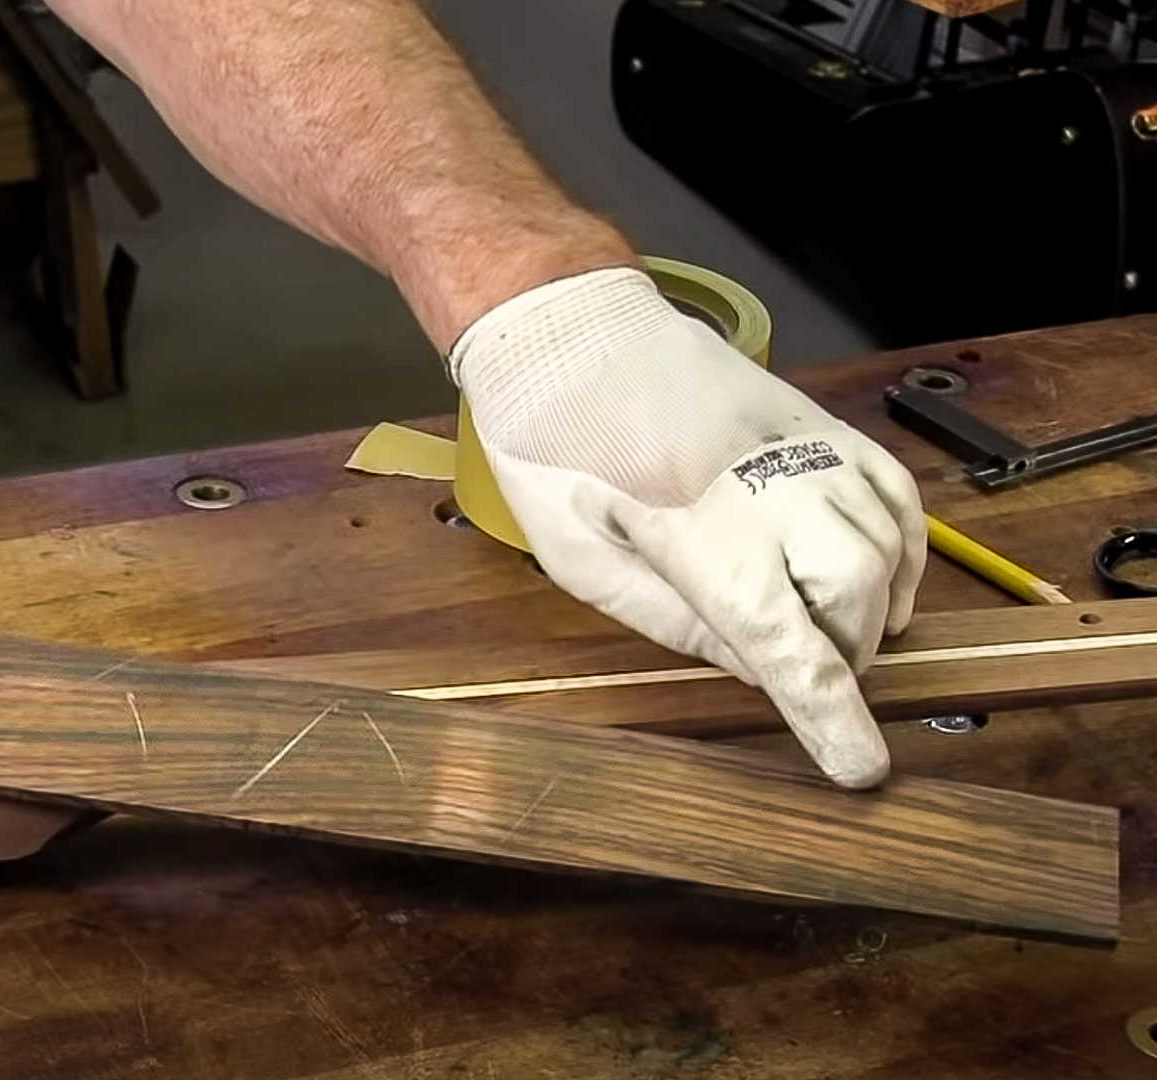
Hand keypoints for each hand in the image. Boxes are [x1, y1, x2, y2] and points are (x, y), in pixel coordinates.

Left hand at [452, 267, 925, 787]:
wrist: (571, 335)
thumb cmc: (557, 452)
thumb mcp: (583, 563)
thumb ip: (675, 621)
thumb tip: (751, 665)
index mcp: (704, 543)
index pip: (795, 650)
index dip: (832, 717)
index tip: (860, 766)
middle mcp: (774, 496)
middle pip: (858, 600)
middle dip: (845, 654)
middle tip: (806, 673)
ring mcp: (807, 452)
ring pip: (888, 549)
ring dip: (874, 605)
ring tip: (836, 629)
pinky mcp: (820, 423)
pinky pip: (896, 493)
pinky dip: (903, 546)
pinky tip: (882, 577)